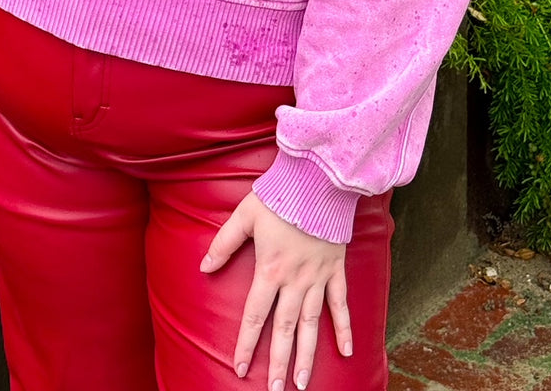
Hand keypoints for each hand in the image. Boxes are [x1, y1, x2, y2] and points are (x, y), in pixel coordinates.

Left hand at [199, 190, 351, 389]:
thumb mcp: (244, 215)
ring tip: (303, 383)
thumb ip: (224, 243)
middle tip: (277, 390)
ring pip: (312, 324)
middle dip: (280, 362)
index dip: (247, 344)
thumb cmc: (279, 196)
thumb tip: (204, 268)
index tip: (241, 370)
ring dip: (308, 355)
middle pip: (285, 329)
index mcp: (270, 270)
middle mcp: (295, 280)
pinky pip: (340, 304)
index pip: (255, 316)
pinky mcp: (335, 269)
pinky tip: (346, 352)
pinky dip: (343, 328)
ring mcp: (318, 277)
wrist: (318, 180)